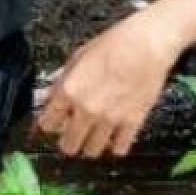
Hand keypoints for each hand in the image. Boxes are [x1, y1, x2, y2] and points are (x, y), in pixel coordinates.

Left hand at [34, 12, 184, 158]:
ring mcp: (110, 119)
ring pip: (92, 151)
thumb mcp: (77, 57)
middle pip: (68, 144)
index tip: (52, 123)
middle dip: (67, 140)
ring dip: (90, 145)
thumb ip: (61, 81)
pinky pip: (120, 148)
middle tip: (71, 133)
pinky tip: (114, 137)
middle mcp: (87, 109)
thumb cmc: (114, 44)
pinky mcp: (132, 123)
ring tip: (93, 135)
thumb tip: (49, 96)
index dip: (49, 124)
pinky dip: (115, 146)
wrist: (147, 44)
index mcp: (70, 90)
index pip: (48, 123)